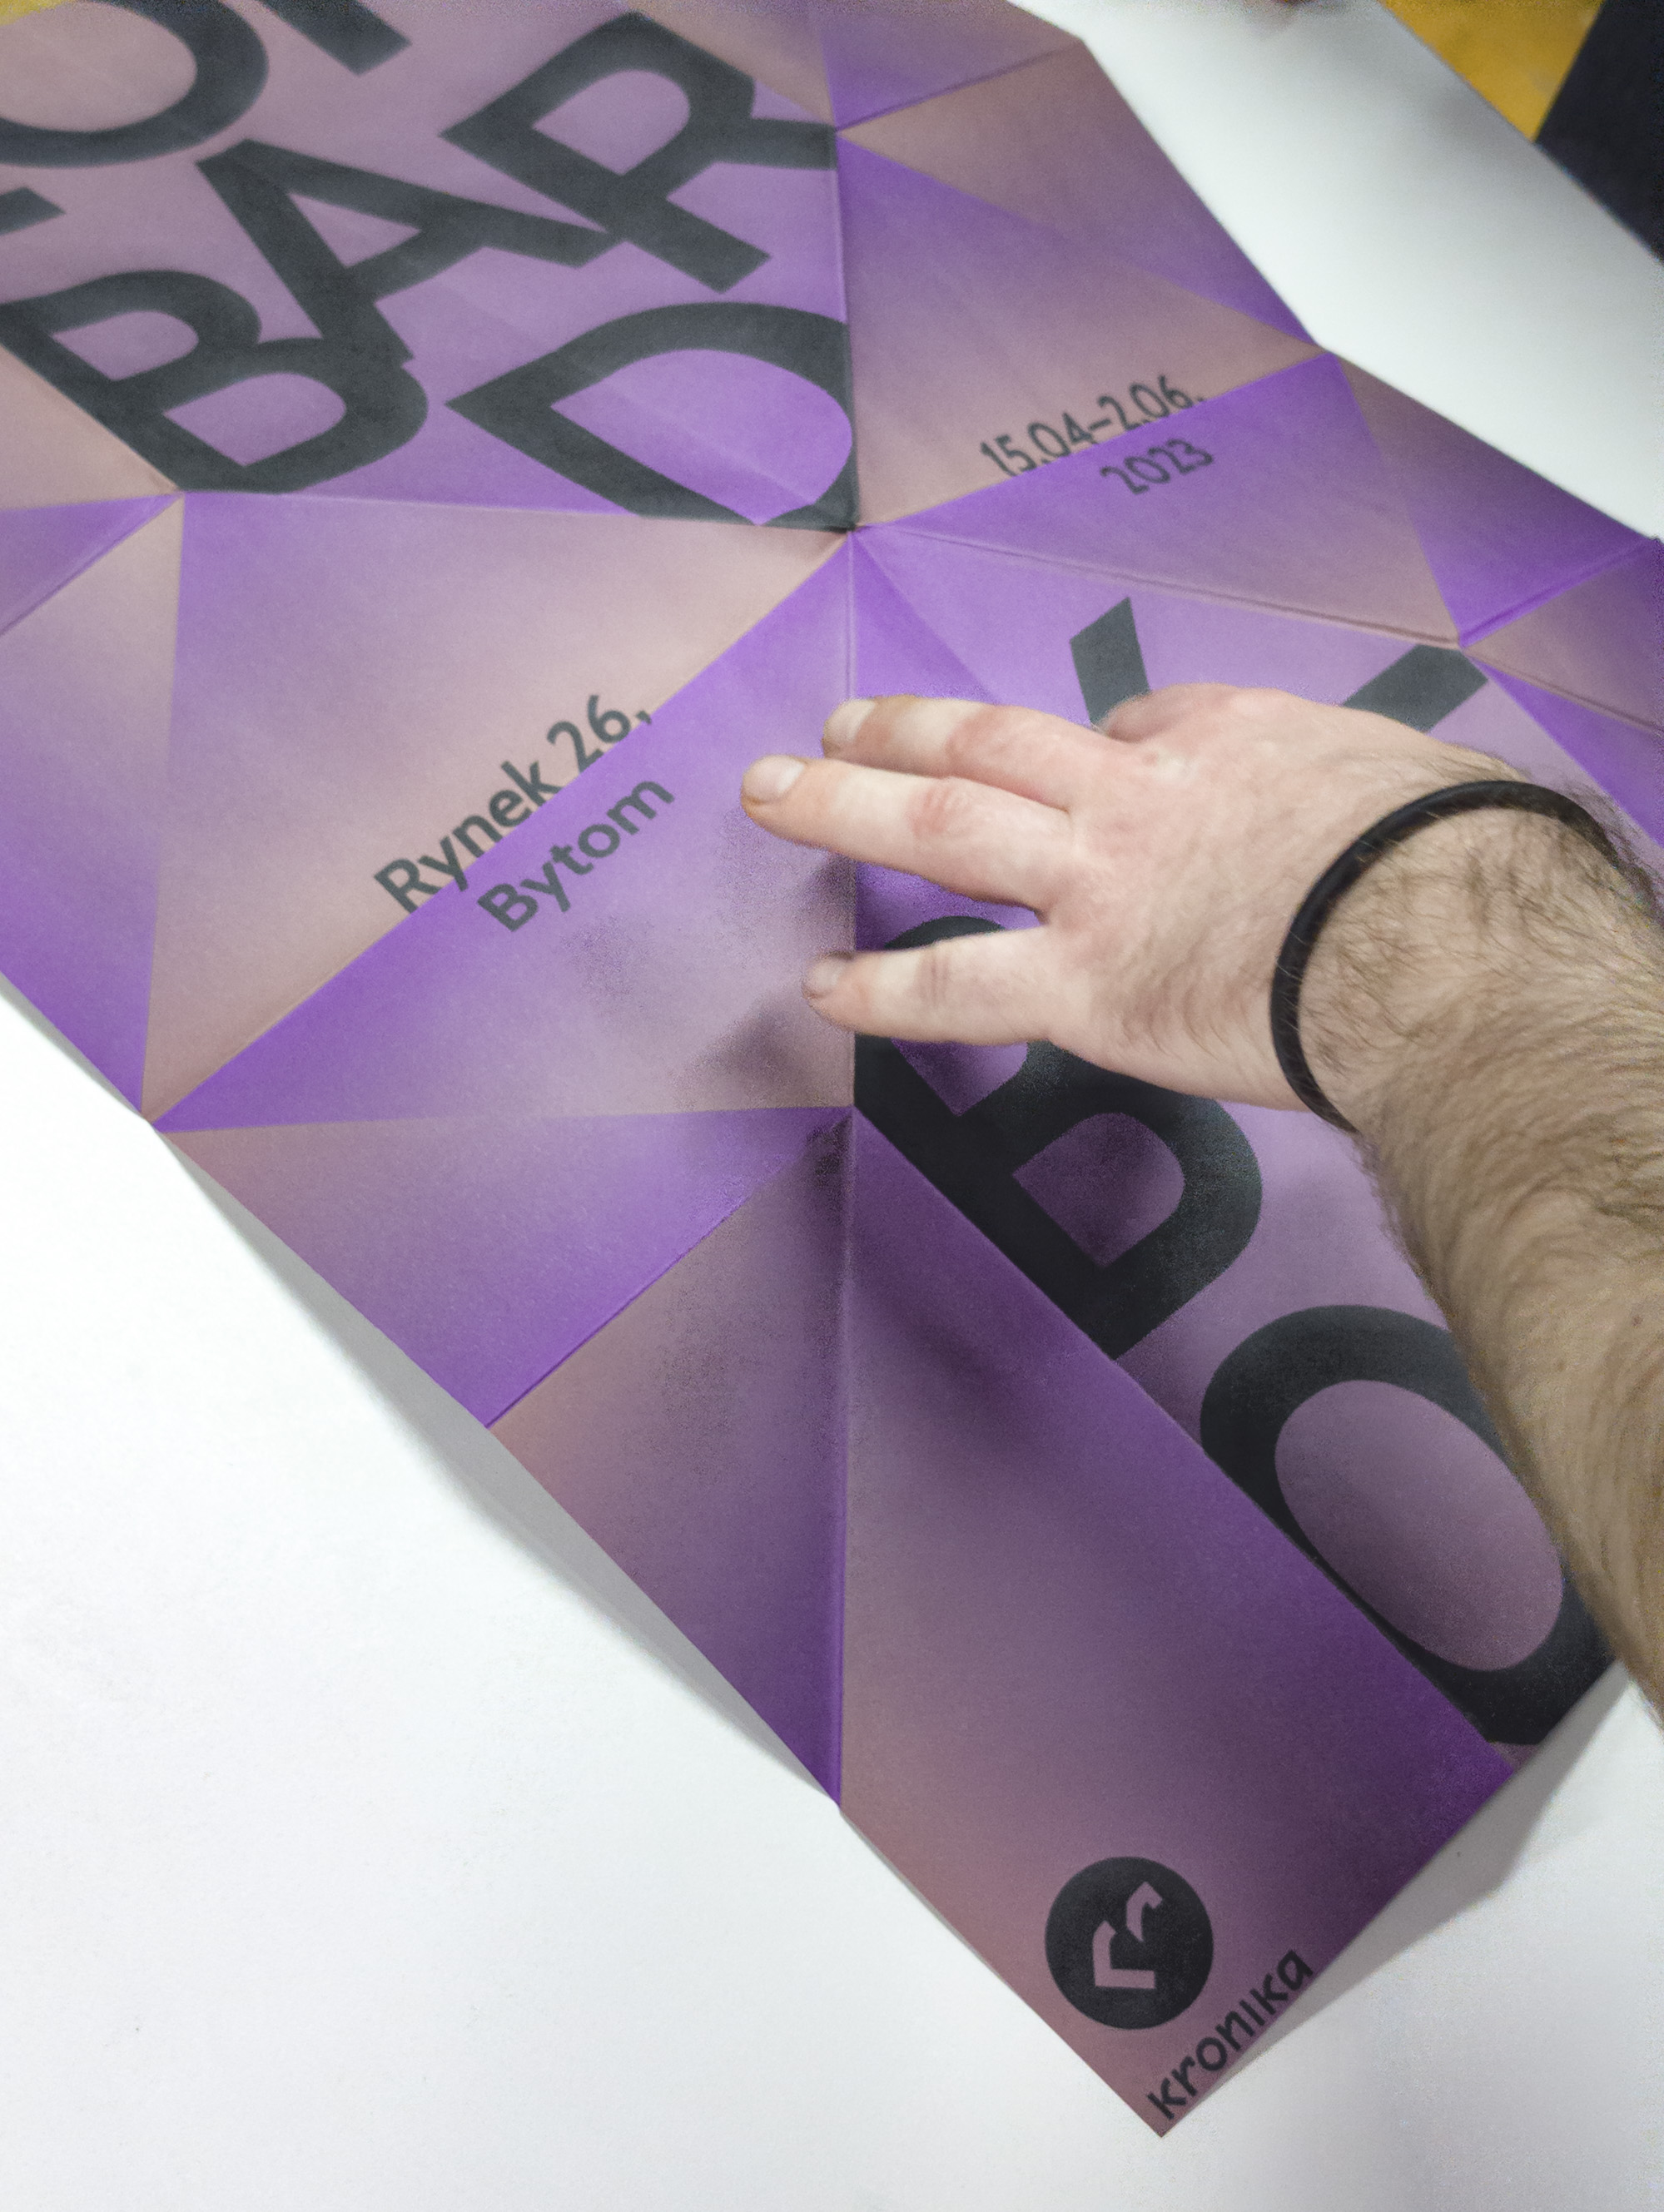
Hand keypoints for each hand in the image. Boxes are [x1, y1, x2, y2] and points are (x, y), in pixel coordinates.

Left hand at [740, 687, 1521, 1108]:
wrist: (1442, 941)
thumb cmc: (1453, 860)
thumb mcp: (1400, 773)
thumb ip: (1340, 784)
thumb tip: (1348, 809)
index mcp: (1218, 740)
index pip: (1126, 728)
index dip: (1082, 744)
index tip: (1062, 759)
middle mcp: (1133, 796)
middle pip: (988, 744)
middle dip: (901, 732)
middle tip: (835, 727)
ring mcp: (1095, 887)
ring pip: (942, 829)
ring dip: (844, 806)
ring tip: (771, 795)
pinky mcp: (1085, 988)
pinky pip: (957, 986)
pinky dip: (880, 989)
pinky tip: (819, 985)